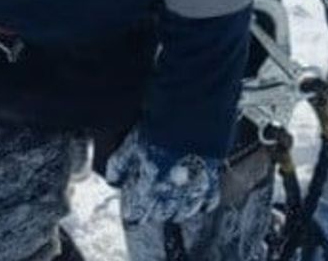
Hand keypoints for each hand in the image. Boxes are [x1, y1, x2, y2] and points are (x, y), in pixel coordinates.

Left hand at [105, 128, 221, 224]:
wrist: (191, 112)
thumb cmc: (159, 126)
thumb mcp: (132, 144)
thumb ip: (120, 166)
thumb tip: (114, 181)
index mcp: (148, 187)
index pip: (137, 213)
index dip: (133, 213)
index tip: (133, 212)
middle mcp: (171, 193)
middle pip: (161, 214)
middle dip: (155, 212)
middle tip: (153, 207)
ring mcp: (193, 188)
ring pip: (185, 212)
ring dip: (178, 211)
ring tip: (174, 208)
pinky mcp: (212, 179)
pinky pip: (209, 201)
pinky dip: (203, 205)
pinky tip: (198, 203)